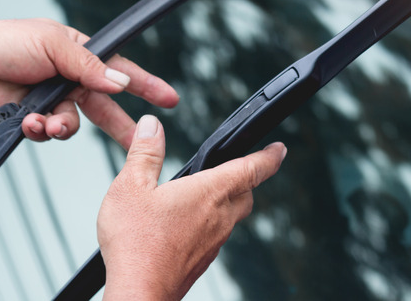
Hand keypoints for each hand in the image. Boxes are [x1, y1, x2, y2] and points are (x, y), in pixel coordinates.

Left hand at [0, 19, 178, 148]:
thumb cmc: (5, 43)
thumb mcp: (53, 44)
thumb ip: (89, 66)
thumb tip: (119, 84)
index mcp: (79, 55)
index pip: (120, 71)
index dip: (146, 85)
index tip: (170, 99)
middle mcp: (70, 80)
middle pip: (106, 107)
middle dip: (122, 126)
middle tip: (140, 143)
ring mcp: (53, 101)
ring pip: (75, 125)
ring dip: (64, 126)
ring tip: (47, 123)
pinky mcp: (35, 119)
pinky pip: (50, 132)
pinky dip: (42, 130)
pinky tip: (28, 122)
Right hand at [97, 115, 285, 299]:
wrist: (139, 293)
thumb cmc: (136, 243)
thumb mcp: (131, 187)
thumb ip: (144, 153)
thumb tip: (151, 127)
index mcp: (210, 192)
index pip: (252, 168)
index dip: (269, 156)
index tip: (280, 150)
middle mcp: (219, 217)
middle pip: (246, 194)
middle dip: (246, 179)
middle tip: (238, 170)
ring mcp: (214, 242)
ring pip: (232, 217)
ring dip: (225, 203)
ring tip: (203, 195)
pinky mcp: (203, 260)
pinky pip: (216, 236)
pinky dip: (209, 224)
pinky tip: (186, 225)